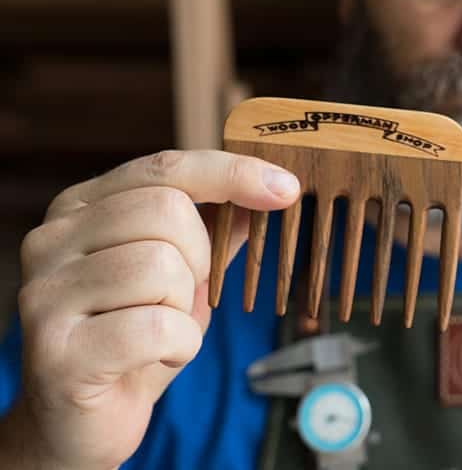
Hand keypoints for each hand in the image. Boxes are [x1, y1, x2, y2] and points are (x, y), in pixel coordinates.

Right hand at [13, 150, 299, 469]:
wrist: (82, 422)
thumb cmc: (135, 338)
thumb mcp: (183, 275)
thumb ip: (216, 230)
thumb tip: (273, 187)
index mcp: (81, 208)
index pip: (166, 167)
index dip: (233, 174)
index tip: (287, 190)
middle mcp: (51, 240)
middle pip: (167, 212)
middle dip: (200, 260)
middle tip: (181, 298)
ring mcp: (45, 294)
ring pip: (162, 267)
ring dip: (184, 309)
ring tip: (159, 331)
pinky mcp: (56, 350)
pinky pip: (157, 328)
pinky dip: (179, 347)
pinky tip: (156, 359)